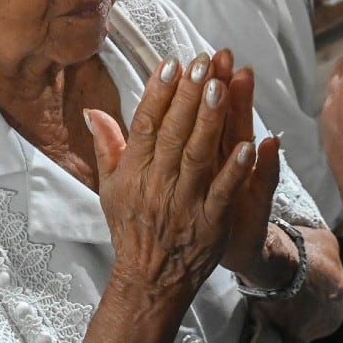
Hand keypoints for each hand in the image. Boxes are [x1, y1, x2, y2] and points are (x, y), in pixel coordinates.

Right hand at [86, 52, 278, 300]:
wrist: (149, 279)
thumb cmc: (130, 228)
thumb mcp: (110, 187)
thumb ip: (107, 146)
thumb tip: (93, 111)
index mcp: (134, 172)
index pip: (145, 124)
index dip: (158, 93)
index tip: (171, 64)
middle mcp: (157, 183)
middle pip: (174, 132)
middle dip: (188, 95)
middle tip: (202, 63)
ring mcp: (185, 203)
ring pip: (198, 155)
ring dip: (210, 120)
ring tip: (221, 86)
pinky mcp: (210, 222)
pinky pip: (223, 192)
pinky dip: (235, 170)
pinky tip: (249, 144)